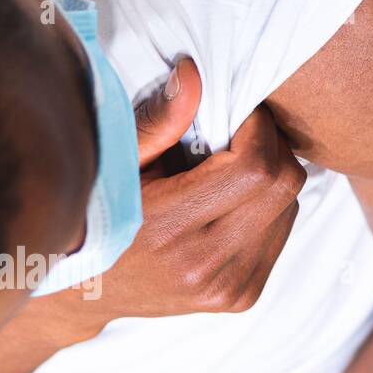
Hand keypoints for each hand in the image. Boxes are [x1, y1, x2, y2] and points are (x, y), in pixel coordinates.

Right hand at [71, 59, 305, 325]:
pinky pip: (283, 230)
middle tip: (239, 132)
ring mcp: (229, 289)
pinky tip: (229, 201)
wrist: (81, 292)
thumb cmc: (93, 214)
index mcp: (167, 232)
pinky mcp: (243, 297)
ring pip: (291, 206)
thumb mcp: (113, 163)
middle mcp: (205, 268)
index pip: (256, 168)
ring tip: (226, 171)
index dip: (258, 129)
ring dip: (271, 176)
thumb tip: (195, 75)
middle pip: (285, 185)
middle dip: (271, 146)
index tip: (240, 111)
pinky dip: (268, 205)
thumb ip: (157, 122)